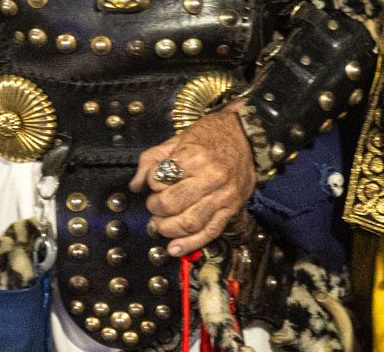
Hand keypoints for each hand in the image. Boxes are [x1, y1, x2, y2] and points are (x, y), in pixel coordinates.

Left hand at [130, 105, 256, 255]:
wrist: (247, 136)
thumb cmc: (211, 135)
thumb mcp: (178, 138)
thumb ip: (152, 159)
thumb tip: (136, 185)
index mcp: (195, 156)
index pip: (159, 179)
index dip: (151, 183)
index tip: (153, 181)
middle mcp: (210, 178)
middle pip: (171, 204)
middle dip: (155, 208)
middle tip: (154, 205)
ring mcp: (223, 196)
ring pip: (189, 223)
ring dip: (167, 229)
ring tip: (160, 225)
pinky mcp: (231, 209)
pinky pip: (209, 232)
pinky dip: (190, 244)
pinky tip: (174, 249)